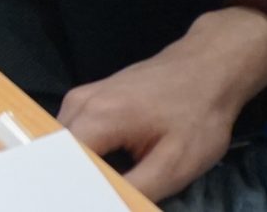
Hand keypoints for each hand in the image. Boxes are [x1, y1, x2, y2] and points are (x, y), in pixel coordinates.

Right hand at [57, 7, 266, 199]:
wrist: (209, 68)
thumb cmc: (198, 116)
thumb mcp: (175, 165)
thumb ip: (133, 191)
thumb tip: (105, 203)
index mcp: (97, 117)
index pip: (59, 164)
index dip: (70, 191)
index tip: (89, 201)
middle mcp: (79, 102)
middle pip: (57, 154)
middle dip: (72, 181)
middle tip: (106, 196)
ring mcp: (82, 96)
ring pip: (64, 145)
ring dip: (78, 169)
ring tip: (107, 184)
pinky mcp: (91, 97)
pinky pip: (76, 134)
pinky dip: (86, 155)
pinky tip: (109, 168)